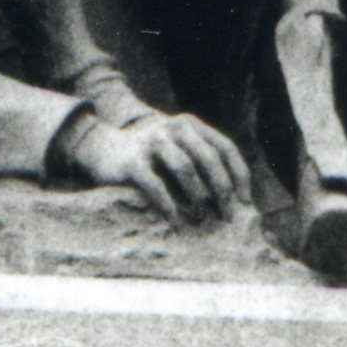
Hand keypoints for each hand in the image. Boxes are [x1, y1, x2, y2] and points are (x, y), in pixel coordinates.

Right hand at [60, 95, 240, 222]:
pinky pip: (156, 186)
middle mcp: (174, 129)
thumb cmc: (149, 155)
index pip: (224, 148)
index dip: (238, 175)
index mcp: (191, 125)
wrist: (102, 146)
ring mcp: (152, 142)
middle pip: (208, 159)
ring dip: (197, 197)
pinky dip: (169, 205)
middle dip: (222, 190)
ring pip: (185, 169)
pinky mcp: (133, 161)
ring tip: (201, 217)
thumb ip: (201, 159)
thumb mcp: (177, 147)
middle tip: (227, 215)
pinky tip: (176, 220)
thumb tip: (233, 197)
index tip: (244, 201)